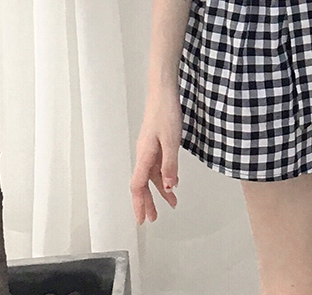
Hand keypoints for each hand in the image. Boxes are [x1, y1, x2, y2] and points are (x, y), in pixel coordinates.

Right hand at [130, 90, 181, 223]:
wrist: (164, 92)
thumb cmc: (165, 112)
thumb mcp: (171, 140)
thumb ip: (170, 164)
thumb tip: (169, 186)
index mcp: (144, 155)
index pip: (138, 186)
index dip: (139, 204)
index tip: (142, 219)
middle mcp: (144, 154)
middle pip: (142, 184)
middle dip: (147, 202)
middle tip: (152, 218)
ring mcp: (150, 148)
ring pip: (152, 176)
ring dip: (160, 190)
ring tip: (171, 203)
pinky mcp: (156, 142)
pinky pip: (158, 165)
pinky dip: (164, 176)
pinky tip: (173, 181)